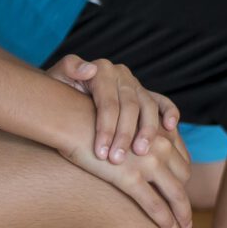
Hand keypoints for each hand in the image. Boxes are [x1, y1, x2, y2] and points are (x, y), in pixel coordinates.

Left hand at [48, 54, 180, 166]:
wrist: (64, 91)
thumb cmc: (57, 90)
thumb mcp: (55, 78)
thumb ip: (68, 68)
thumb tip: (89, 69)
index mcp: (101, 70)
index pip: (107, 102)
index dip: (106, 129)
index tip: (101, 153)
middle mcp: (121, 75)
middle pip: (129, 106)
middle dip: (124, 135)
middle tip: (117, 159)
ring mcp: (135, 84)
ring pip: (148, 106)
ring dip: (148, 131)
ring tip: (141, 153)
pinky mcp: (145, 94)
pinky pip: (163, 102)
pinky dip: (170, 113)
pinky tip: (171, 129)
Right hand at [57, 101, 193, 227]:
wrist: (71, 121)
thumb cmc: (92, 125)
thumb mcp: (123, 124)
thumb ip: (136, 136)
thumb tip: (136, 151)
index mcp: (158, 131)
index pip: (182, 158)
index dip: (183, 176)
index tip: (180, 189)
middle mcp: (159, 145)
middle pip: (184, 175)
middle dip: (186, 196)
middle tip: (186, 214)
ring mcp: (147, 162)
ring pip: (176, 193)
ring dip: (182, 212)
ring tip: (184, 226)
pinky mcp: (130, 177)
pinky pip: (154, 203)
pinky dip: (165, 219)